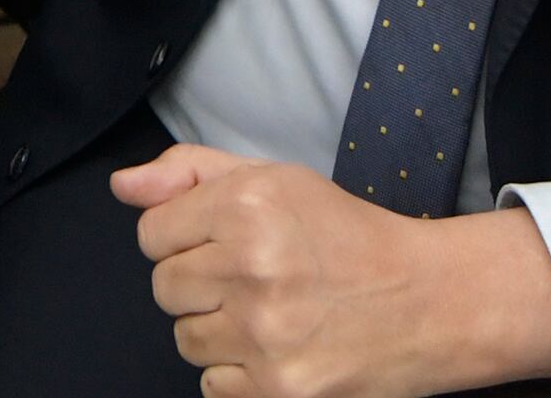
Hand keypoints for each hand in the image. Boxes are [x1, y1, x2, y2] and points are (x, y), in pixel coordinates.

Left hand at [114, 147, 550, 395]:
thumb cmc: (346, 237)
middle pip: (164, 289)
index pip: (151, 233)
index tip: (224, 242)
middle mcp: (252, 267)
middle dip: (200, 284)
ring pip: (185, 340)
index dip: (185, 238)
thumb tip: (123, 186)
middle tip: (255, 279)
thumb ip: (189, 173)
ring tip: (272, 314)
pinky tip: (280, 350)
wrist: (427, 302)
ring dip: (219, 331)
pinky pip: (212, 386)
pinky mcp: (278, 391)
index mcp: (248, 205)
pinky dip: (240, 374)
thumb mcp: (275, 181)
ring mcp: (264, 335)